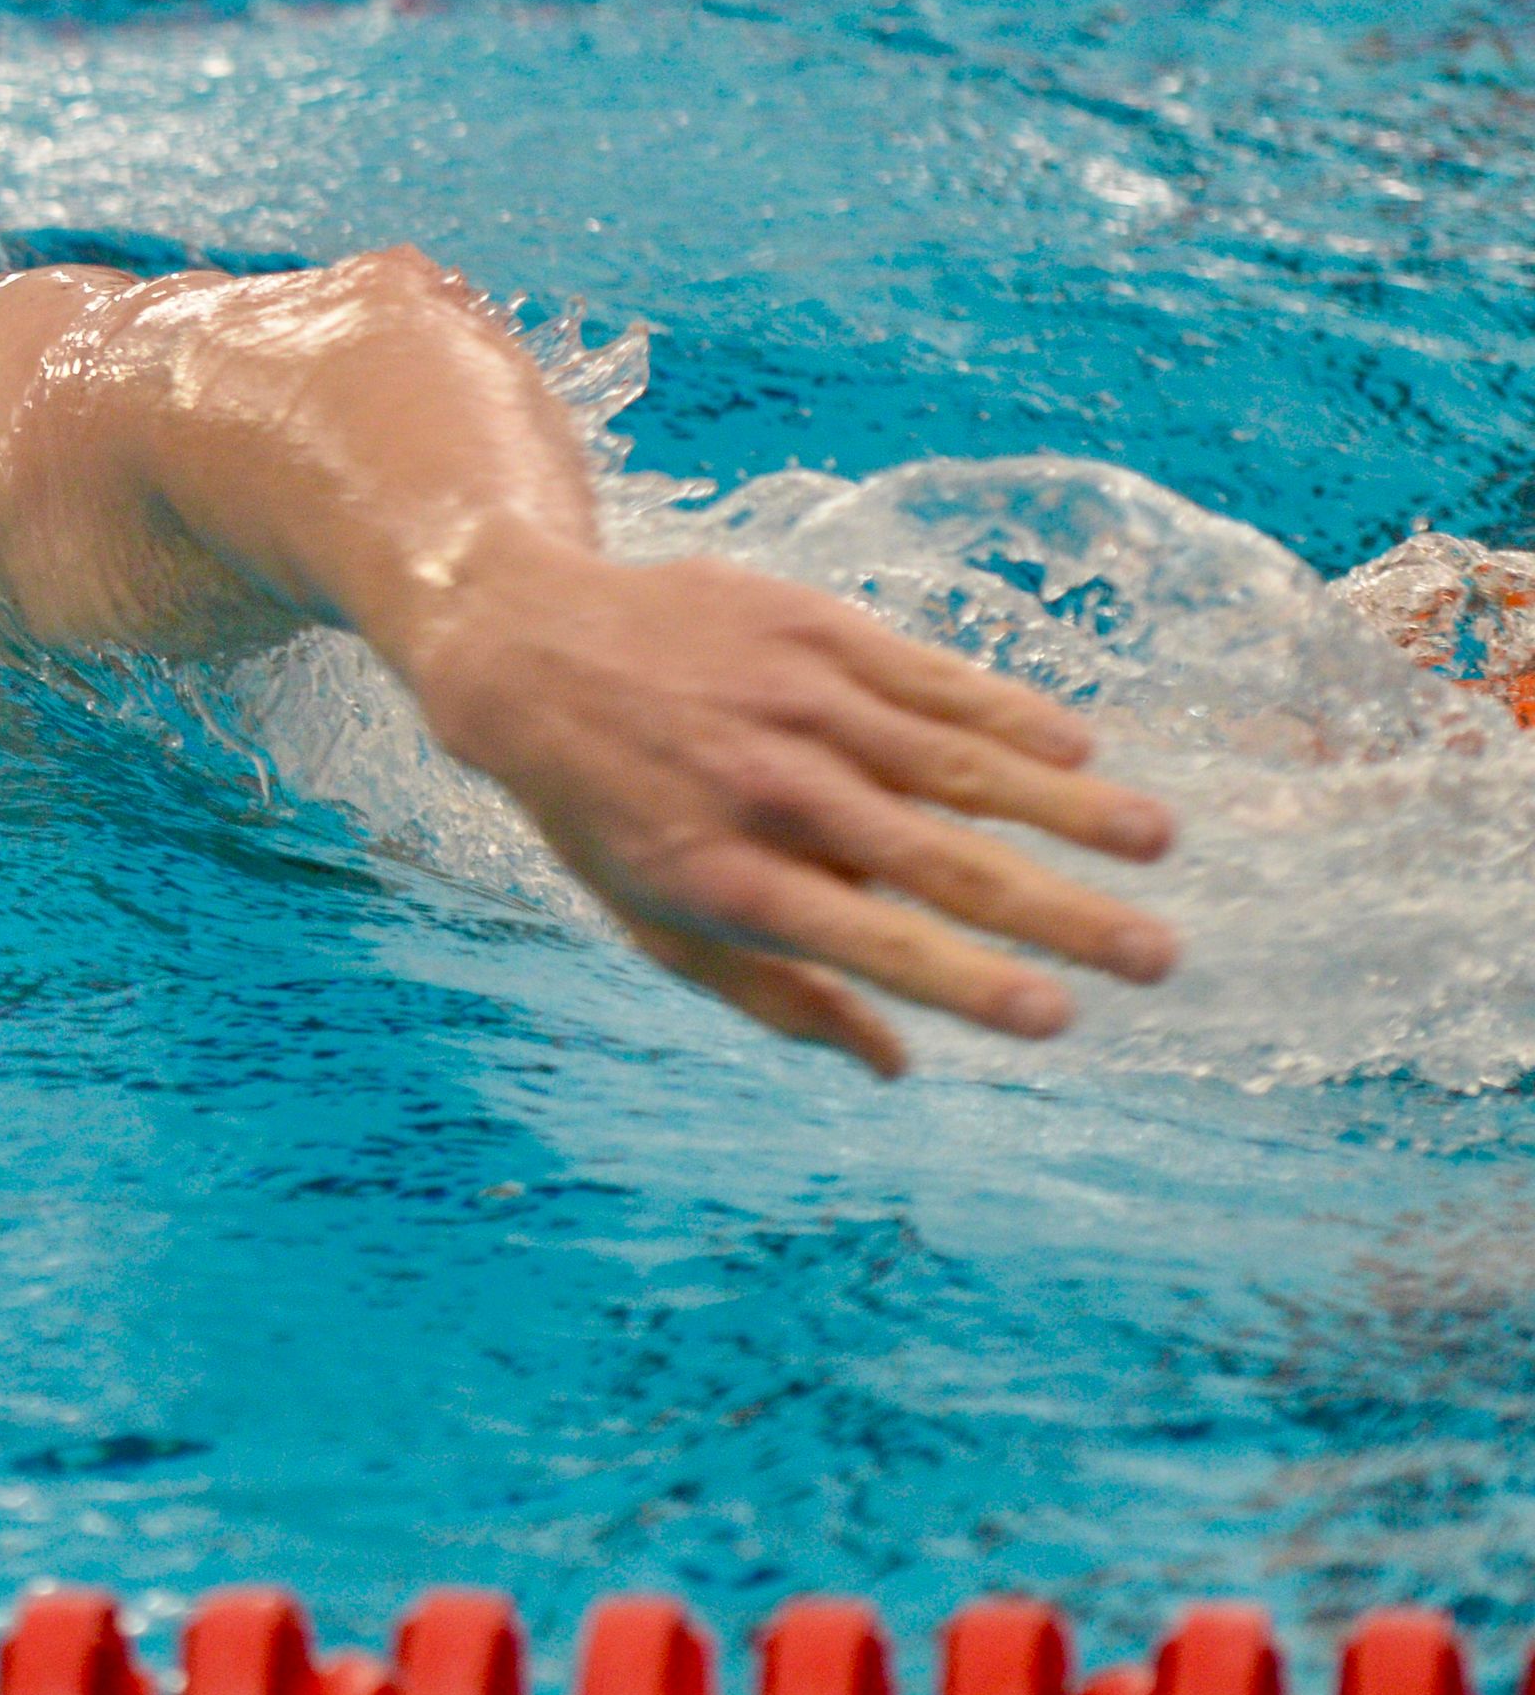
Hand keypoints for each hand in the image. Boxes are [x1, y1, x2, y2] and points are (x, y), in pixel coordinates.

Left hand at [399, 535, 1178, 1074]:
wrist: (533, 651)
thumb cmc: (605, 811)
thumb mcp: (656, 921)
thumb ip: (778, 997)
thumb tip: (896, 1065)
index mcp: (728, 879)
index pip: (872, 945)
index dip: (970, 984)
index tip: (1060, 1019)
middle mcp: (771, 792)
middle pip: (944, 864)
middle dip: (1064, 916)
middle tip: (1160, 959)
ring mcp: (801, 703)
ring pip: (963, 764)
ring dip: (1069, 810)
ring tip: (1158, 846)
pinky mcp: (818, 630)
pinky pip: (938, 680)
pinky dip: (1013, 717)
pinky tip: (1081, 755)